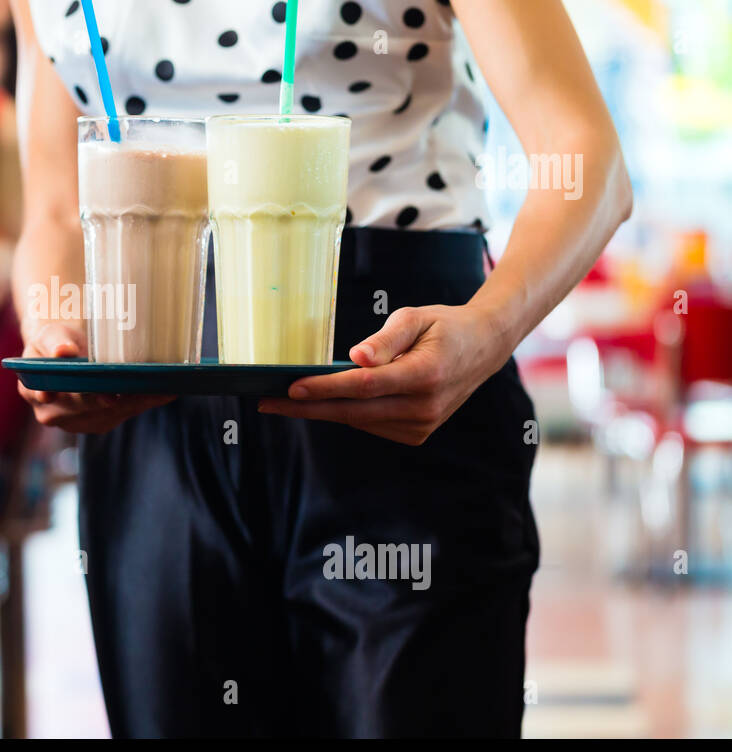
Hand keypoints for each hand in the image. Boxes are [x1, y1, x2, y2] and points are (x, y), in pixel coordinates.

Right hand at [18, 322, 172, 433]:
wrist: (63, 352)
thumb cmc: (54, 342)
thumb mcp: (48, 335)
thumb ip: (53, 343)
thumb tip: (63, 351)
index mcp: (35, 392)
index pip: (62, 398)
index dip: (86, 398)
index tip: (109, 396)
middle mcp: (55, 415)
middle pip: (92, 408)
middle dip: (120, 399)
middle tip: (146, 388)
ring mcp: (79, 422)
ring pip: (114, 414)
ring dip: (139, 402)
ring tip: (164, 388)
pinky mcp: (102, 422)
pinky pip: (126, 413)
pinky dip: (146, 402)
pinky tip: (165, 392)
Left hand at [258, 305, 509, 445]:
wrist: (483, 348)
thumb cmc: (443, 326)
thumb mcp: (415, 318)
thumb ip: (385, 339)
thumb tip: (355, 358)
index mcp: (426, 374)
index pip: (364, 386)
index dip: (326, 388)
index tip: (292, 387)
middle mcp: (425, 406)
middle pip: (354, 410)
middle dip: (307, 406)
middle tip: (267, 402)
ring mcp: (423, 424)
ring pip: (359, 419)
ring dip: (322, 410)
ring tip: (286, 399)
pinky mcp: (418, 434)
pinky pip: (371, 423)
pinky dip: (348, 412)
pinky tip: (326, 401)